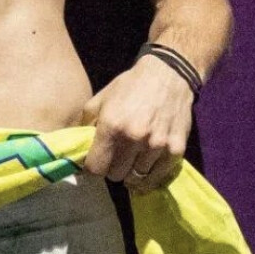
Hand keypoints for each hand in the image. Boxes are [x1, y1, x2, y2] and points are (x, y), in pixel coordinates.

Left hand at [80, 55, 193, 192]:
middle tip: (116, 157)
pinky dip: (151, 174)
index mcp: (111, 126)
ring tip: (133, 158)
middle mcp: (134, 139)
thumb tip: (78, 147)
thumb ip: (86, 124)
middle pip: (116, 176)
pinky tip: (148, 164)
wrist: (168, 75)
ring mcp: (156, 146)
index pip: (95, 168)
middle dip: (112, 168)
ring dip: (132, 171)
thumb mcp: (101, 99)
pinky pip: (158, 176)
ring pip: (137, 178)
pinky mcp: (176, 149)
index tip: (95, 164)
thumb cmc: (131, 86)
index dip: (92, 169)